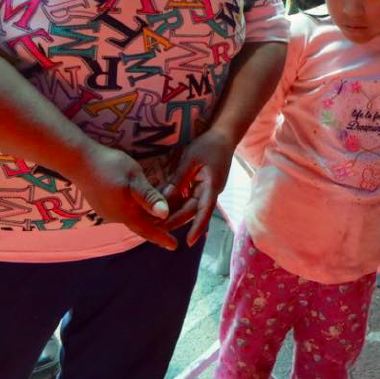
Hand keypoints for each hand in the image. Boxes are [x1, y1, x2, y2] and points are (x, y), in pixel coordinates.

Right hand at [68, 145, 177, 249]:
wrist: (78, 160)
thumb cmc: (109, 167)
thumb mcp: (134, 179)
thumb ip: (148, 197)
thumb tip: (165, 214)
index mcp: (125, 213)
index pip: (148, 230)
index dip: (162, 238)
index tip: (174, 246)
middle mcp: (115, 216)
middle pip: (140, 224)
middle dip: (157, 225)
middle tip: (174, 224)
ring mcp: (106, 210)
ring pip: (132, 217)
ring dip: (145, 215)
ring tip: (159, 213)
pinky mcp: (101, 203)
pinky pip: (123, 210)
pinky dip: (136, 208)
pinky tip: (140, 201)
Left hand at [161, 129, 237, 246]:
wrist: (224, 135)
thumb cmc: (208, 145)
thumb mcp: (190, 160)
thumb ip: (178, 179)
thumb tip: (165, 199)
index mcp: (211, 186)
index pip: (204, 211)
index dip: (197, 227)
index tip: (189, 242)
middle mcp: (210, 192)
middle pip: (192, 211)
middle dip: (175, 221)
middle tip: (156, 229)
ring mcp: (207, 189)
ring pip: (190, 206)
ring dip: (176, 213)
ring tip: (157, 221)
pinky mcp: (203, 186)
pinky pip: (190, 198)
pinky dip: (178, 203)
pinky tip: (165, 207)